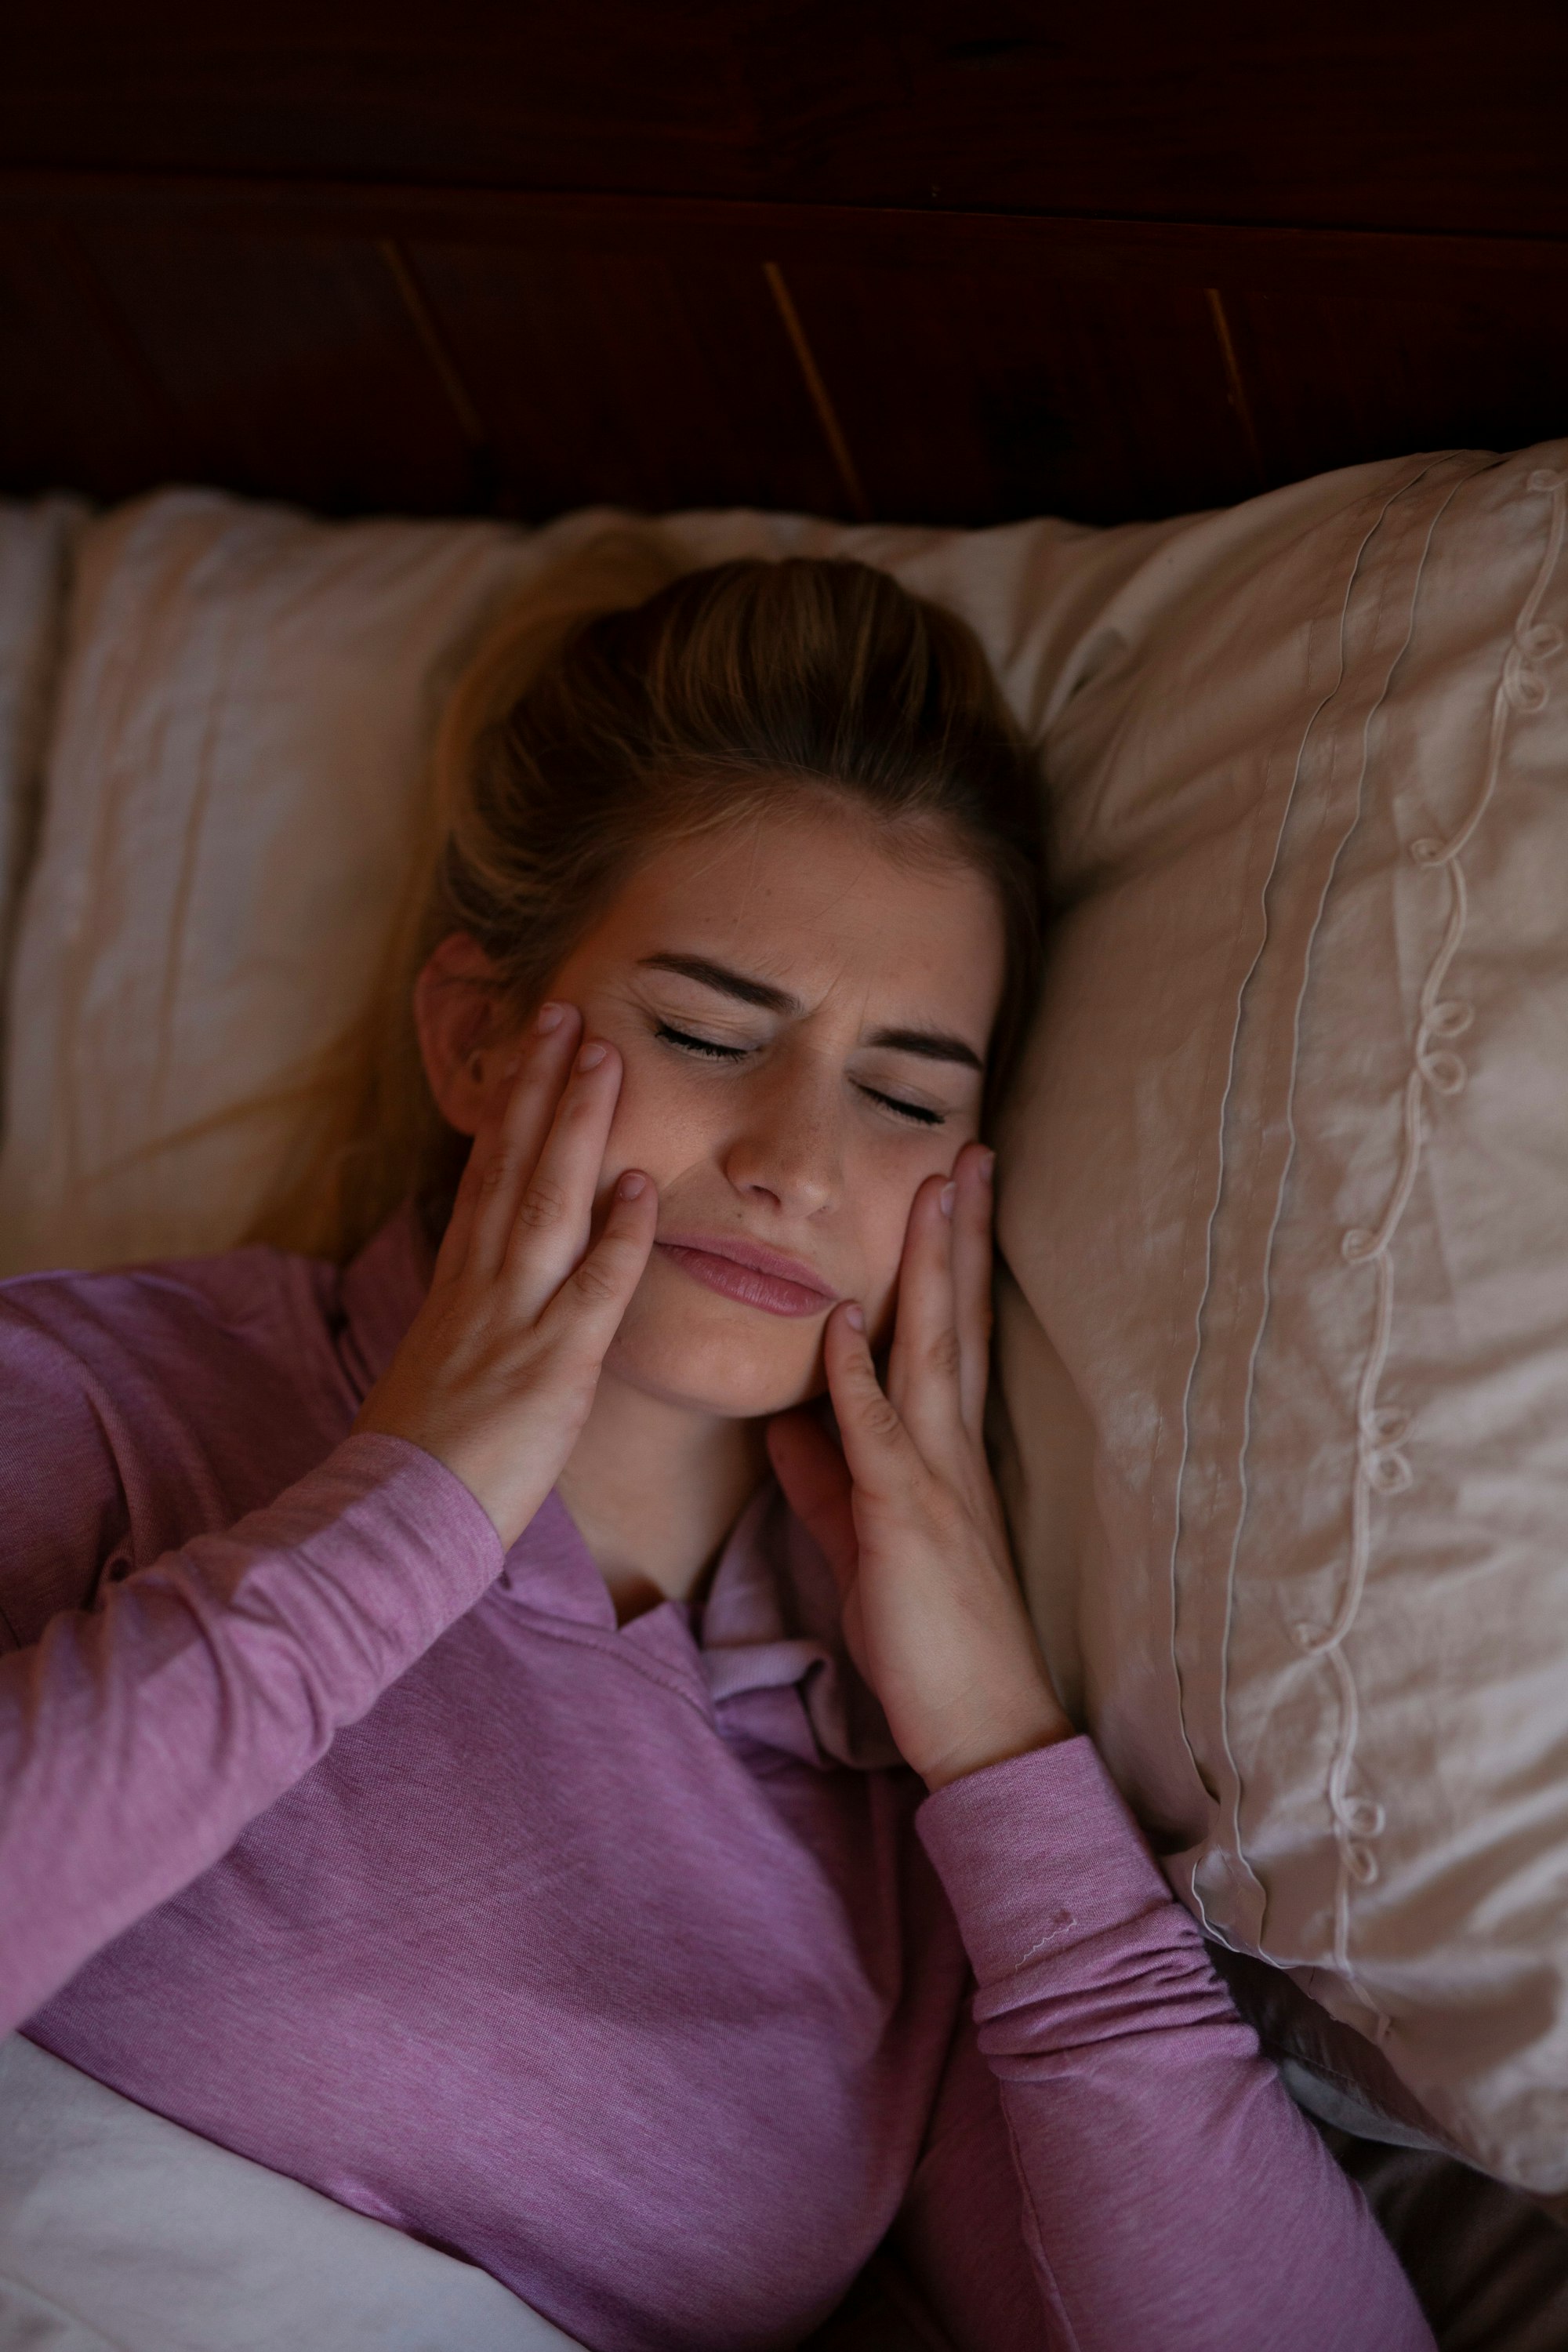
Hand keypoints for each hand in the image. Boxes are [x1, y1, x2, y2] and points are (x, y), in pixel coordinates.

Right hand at [355, 1005, 656, 1548]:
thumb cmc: (424, 1456)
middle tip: (569, 1010)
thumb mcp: (445, 1362)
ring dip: (579, 1126)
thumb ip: (478, 1315)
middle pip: (513, 1164)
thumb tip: (497, 1287)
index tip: (535, 1047)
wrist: (389, 1518)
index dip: (514, 1107)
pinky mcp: (553, 1368)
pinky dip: (618, 1237)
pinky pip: (593, 1291)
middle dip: (544, 1085)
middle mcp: (482, 1285)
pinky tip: (640, 1187)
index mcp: (459, 1283)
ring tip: (606, 1056)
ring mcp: (516, 1319)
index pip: (487, 1173)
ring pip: (549, 1202)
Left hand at [766, 1144, 1070, 1790]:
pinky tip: (848, 1319)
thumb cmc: (923, 1636)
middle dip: (959, 1233)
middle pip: (956, 1319)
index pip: (948, 1333)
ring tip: (936, 1191)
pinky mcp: (906, 1520)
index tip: (949, 1188)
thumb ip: (826, 1475)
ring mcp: (935, 1478)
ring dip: (929, 1268)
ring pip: (932, 1351)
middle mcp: (951, 1448)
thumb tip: (788, 1422)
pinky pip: (880, 1433)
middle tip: (968, 1150)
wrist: (979, 1725)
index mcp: (943, 1449)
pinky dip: (860, 1373)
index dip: (948, 1259)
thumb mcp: (859, 1538)